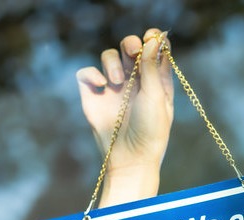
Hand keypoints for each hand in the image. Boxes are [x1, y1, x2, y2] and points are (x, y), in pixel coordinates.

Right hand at [76, 28, 173, 175]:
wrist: (130, 158)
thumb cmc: (150, 131)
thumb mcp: (156, 97)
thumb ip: (152, 67)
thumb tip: (153, 38)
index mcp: (156, 82)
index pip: (154, 52)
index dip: (153, 40)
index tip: (152, 37)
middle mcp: (135, 82)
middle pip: (130, 48)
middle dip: (131, 44)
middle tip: (133, 50)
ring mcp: (113, 88)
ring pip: (109, 56)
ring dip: (113, 62)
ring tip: (118, 82)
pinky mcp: (94, 95)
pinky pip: (87, 72)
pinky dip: (92, 73)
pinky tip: (102, 86)